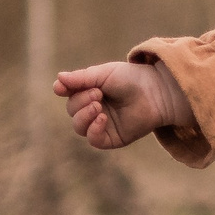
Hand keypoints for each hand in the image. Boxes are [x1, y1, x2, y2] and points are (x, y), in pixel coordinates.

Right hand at [53, 60, 194, 150]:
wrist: (157, 91)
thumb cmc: (132, 78)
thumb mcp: (104, 74)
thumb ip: (81, 78)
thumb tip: (57, 80)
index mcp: (90, 92)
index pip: (68, 94)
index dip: (63, 91)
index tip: (61, 88)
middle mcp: (94, 109)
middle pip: (72, 111)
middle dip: (80, 101)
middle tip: (98, 93)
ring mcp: (103, 124)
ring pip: (79, 127)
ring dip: (84, 115)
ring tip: (98, 105)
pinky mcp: (113, 138)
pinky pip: (94, 140)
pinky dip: (93, 130)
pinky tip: (101, 118)